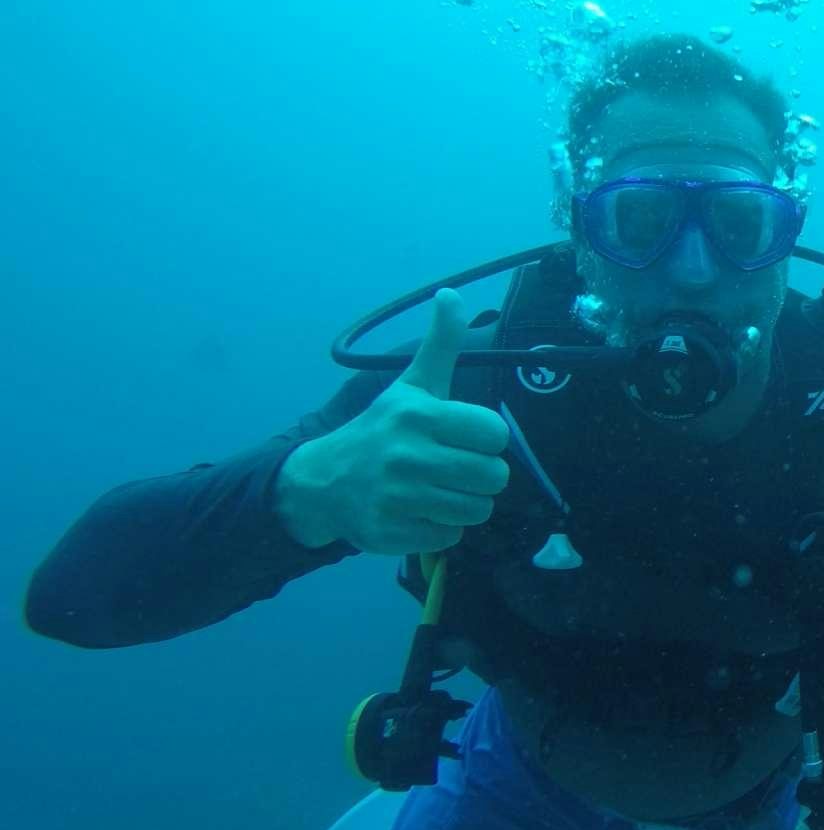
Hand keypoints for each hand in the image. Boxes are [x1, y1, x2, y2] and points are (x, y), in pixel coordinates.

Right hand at [275, 288, 510, 553]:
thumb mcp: (411, 385)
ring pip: (477, 510)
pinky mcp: (390, 533)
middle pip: (493, 477)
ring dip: (466, 503)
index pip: (495, 435)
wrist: (322, 480)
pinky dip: (442, 528)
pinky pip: (451, 536)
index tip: (465, 438)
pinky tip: (420, 511)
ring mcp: (397, 498)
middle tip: (456, 469)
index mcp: (419, 415)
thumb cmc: (382, 429)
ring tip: (441, 490)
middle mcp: (407, 456)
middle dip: (481, 475)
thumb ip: (440, 344)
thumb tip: (451, 293)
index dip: (487, 440)